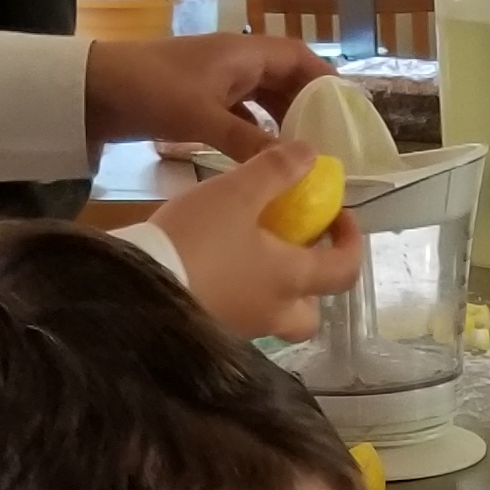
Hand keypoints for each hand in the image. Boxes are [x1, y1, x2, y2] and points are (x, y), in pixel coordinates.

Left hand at [82, 29, 338, 161]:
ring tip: (304, 153)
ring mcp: (216, 82)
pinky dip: (256, 132)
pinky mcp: (199, 101)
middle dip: (308, 106)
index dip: (325, 79)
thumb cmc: (149, 91)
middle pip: (284, 78)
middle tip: (331, 141)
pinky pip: (241, 114)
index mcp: (242, 53)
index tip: (347, 108)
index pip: (298, 58)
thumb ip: (248, 141)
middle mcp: (235, 62)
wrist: (93, 90)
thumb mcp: (202, 118)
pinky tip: (263, 157)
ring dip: (283, 121)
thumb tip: (294, 162)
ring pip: (263, 98)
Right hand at [151, 143, 362, 341]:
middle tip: (295, 252)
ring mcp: (242, 330)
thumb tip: (312, 154)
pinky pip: (240, 318)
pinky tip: (217, 270)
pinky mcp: (212, 335)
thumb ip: (276, 170)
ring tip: (251, 257)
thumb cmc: (195, 240)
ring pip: (275, 318)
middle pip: (312, 313)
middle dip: (312, 285)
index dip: (352, 241)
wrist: (137, 290)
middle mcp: (273, 313)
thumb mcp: (236, 192)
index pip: (345, 268)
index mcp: (290, 278)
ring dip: (276, 293)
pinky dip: (242, 297)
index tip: (337, 217)